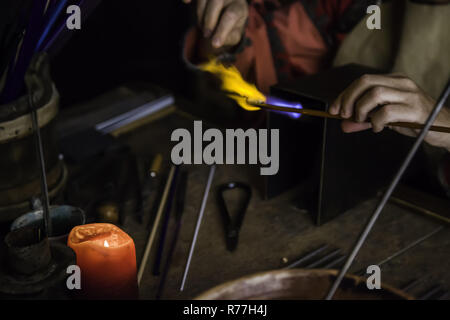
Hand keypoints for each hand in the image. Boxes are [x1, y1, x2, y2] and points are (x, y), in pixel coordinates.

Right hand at [182, 0, 247, 48]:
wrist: (228, 16)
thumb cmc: (231, 27)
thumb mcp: (234, 36)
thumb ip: (228, 38)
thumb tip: (216, 41)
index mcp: (239, 7)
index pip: (231, 15)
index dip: (222, 30)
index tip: (214, 44)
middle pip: (217, 2)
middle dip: (209, 20)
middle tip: (206, 35)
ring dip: (200, 14)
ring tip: (202, 26)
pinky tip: (186, 2)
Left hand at [329, 74, 449, 150]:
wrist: (445, 128)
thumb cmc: (414, 120)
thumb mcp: (386, 118)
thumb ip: (365, 120)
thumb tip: (343, 125)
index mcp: (394, 81)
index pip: (362, 81)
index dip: (345, 94)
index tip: (334, 109)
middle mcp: (402, 83)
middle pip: (366, 82)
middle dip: (349, 98)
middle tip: (344, 115)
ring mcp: (410, 95)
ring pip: (375, 93)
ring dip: (361, 109)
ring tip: (364, 121)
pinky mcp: (416, 110)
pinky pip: (387, 111)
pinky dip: (376, 121)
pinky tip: (377, 127)